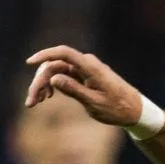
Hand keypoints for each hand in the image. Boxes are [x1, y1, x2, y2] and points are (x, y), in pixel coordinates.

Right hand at [23, 45, 142, 125]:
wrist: (135, 110)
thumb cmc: (117, 108)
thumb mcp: (95, 103)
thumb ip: (74, 90)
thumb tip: (54, 79)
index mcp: (91, 67)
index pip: (64, 53)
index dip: (45, 55)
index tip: (30, 62)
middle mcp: (87, 64)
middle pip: (55, 65)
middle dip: (40, 82)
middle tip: (31, 102)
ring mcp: (85, 69)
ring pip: (57, 71)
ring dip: (44, 85)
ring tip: (35, 102)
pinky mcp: (84, 76)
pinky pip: (63, 76)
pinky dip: (53, 85)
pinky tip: (47, 97)